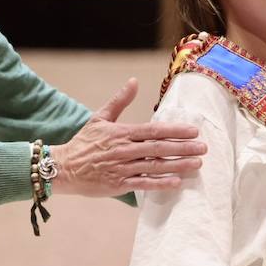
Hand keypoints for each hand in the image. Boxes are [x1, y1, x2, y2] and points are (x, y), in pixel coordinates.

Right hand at [50, 78, 205, 197]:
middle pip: (158, 148)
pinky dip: (160, 183)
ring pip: (154, 166)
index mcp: (122, 133)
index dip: (175, 131)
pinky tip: (177, 182)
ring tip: (197, 164)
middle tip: (203, 148)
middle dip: (183, 148)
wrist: (62, 167)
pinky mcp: (118, 184)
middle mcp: (124, 150)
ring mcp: (121, 168)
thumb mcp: (100, 118)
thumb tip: (133, 81)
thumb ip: (120, 100)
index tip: (194, 131)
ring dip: (177, 165)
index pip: (153, 131)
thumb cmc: (84, 142)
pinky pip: (143, 184)